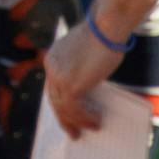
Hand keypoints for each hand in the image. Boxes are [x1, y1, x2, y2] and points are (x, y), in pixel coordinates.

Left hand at [43, 22, 122, 139]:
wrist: (106, 26)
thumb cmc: (104, 35)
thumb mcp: (86, 52)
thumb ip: (81, 68)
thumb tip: (88, 87)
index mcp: (53, 57)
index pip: (53, 86)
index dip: (61, 102)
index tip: (68, 114)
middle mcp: (51, 67)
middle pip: (54, 98)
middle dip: (64, 117)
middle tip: (73, 131)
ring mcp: (59, 77)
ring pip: (63, 107)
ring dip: (77, 121)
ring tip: (91, 129)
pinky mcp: (70, 86)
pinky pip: (75, 109)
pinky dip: (85, 118)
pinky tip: (95, 122)